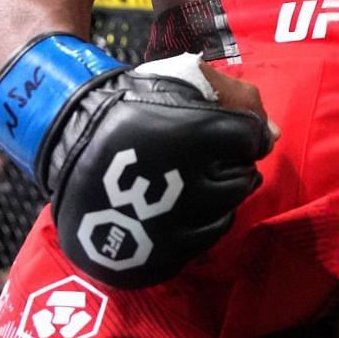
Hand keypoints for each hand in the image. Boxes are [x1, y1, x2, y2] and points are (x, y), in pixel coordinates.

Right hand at [45, 54, 272, 287]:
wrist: (67, 138)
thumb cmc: (134, 105)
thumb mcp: (184, 82)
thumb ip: (236, 100)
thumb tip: (271, 137)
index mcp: (195, 135)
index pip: (250, 140)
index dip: (242, 134)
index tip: (226, 133)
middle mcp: (184, 186)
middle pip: (241, 182)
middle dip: (232, 168)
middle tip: (208, 160)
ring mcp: (166, 227)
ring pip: (223, 218)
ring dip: (218, 201)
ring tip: (194, 185)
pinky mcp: (149, 256)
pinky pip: (195, 249)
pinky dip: (194, 230)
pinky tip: (180, 212)